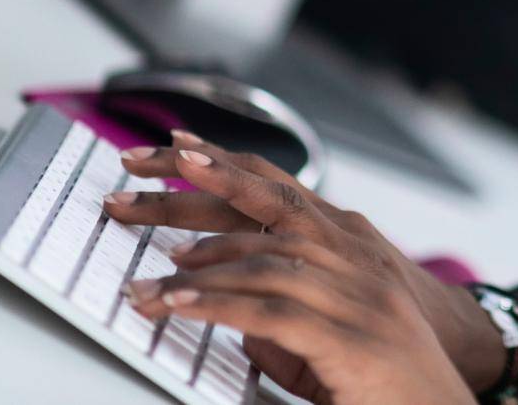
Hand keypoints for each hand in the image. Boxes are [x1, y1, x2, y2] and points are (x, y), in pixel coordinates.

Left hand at [103, 132, 503, 402]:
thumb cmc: (387, 371)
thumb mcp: (330, 326)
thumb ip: (280, 306)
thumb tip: (224, 303)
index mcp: (352, 241)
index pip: (280, 188)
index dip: (227, 163)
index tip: (175, 146)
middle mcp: (355, 254)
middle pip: (268, 204)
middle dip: (195, 188)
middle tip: (131, 186)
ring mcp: (356, 291)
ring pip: (264, 258)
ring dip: (193, 267)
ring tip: (143, 282)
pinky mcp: (348, 336)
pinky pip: (271, 312)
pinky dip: (218, 305)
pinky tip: (178, 305)